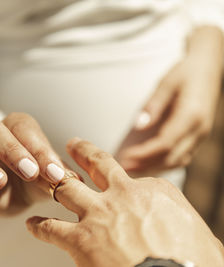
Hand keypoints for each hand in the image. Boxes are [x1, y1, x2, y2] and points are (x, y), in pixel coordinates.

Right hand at [0, 112, 76, 214]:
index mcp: (18, 129)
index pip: (25, 129)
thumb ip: (58, 175)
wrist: (10, 187)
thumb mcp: (47, 174)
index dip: (40, 149)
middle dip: (11, 150)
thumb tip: (76, 181)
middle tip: (29, 172)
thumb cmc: (33, 175)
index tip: (54, 174)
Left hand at [26, 138, 223, 266]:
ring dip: (54, 184)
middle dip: (83, 151)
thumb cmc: (192, 264)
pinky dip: (39, 227)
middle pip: (98, 164)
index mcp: (153, 190)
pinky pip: (51, 228)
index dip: (127, 184)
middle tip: (73, 144)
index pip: (137, 180)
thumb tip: (186, 233)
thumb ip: (184, 225)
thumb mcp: (200, 237)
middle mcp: (123, 195)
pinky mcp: (80, 238)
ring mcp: (99, 214)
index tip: (120, 184)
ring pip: (68, 189)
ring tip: (45, 181)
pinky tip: (32, 226)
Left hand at [119, 26, 223, 172]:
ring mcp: (200, 136)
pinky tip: (145, 164)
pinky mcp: (197, 138)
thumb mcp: (166, 83)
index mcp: (192, 115)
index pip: (166, 143)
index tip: (125, 158)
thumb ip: (153, 105)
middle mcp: (199, 130)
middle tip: (123, 169)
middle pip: (172, 157)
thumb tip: (138, 126)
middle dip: (146, 165)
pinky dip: (163, 163)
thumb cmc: (184, 73)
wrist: (208, 68)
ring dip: (154, 168)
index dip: (145, 153)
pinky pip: (181, 157)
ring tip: (131, 170)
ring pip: (177, 161)